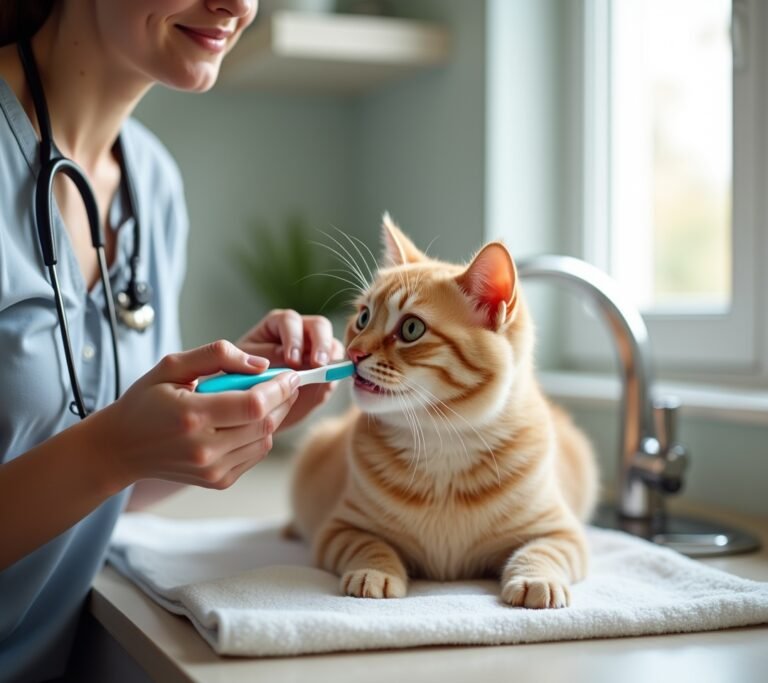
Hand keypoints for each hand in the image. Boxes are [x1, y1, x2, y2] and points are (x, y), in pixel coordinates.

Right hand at [94, 340, 299, 490]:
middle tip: (284, 382)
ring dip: (273, 416)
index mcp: (192, 416)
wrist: (122, 448)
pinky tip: (245, 420)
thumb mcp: (172, 365)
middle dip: (283, 398)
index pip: (253, 404)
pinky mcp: (219, 481)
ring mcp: (213, 470)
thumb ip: (217, 355)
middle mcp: (204, 449)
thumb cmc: (146, 401)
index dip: (279, 387)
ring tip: (263, 398)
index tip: (290, 373)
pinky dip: (260, 434)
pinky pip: (256, 454)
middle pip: (265, 422)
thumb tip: (261, 364)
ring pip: (265, 439)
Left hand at [237, 310, 345, 429]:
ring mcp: (315, 350)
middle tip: (317, 364)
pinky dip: (334, 375)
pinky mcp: (324, 369)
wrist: (253, 405)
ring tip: (324, 375)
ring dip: (331, 358)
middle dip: (320, 343)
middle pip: (319, 326)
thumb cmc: (243, 378)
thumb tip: (291, 362)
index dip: (293, 338)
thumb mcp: (247, 367)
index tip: (291, 360)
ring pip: (332, 344)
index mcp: (276, 325)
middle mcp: (299, 333)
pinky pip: (337, 367)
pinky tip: (325, 385)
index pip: (290, 321)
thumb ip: (267, 359)